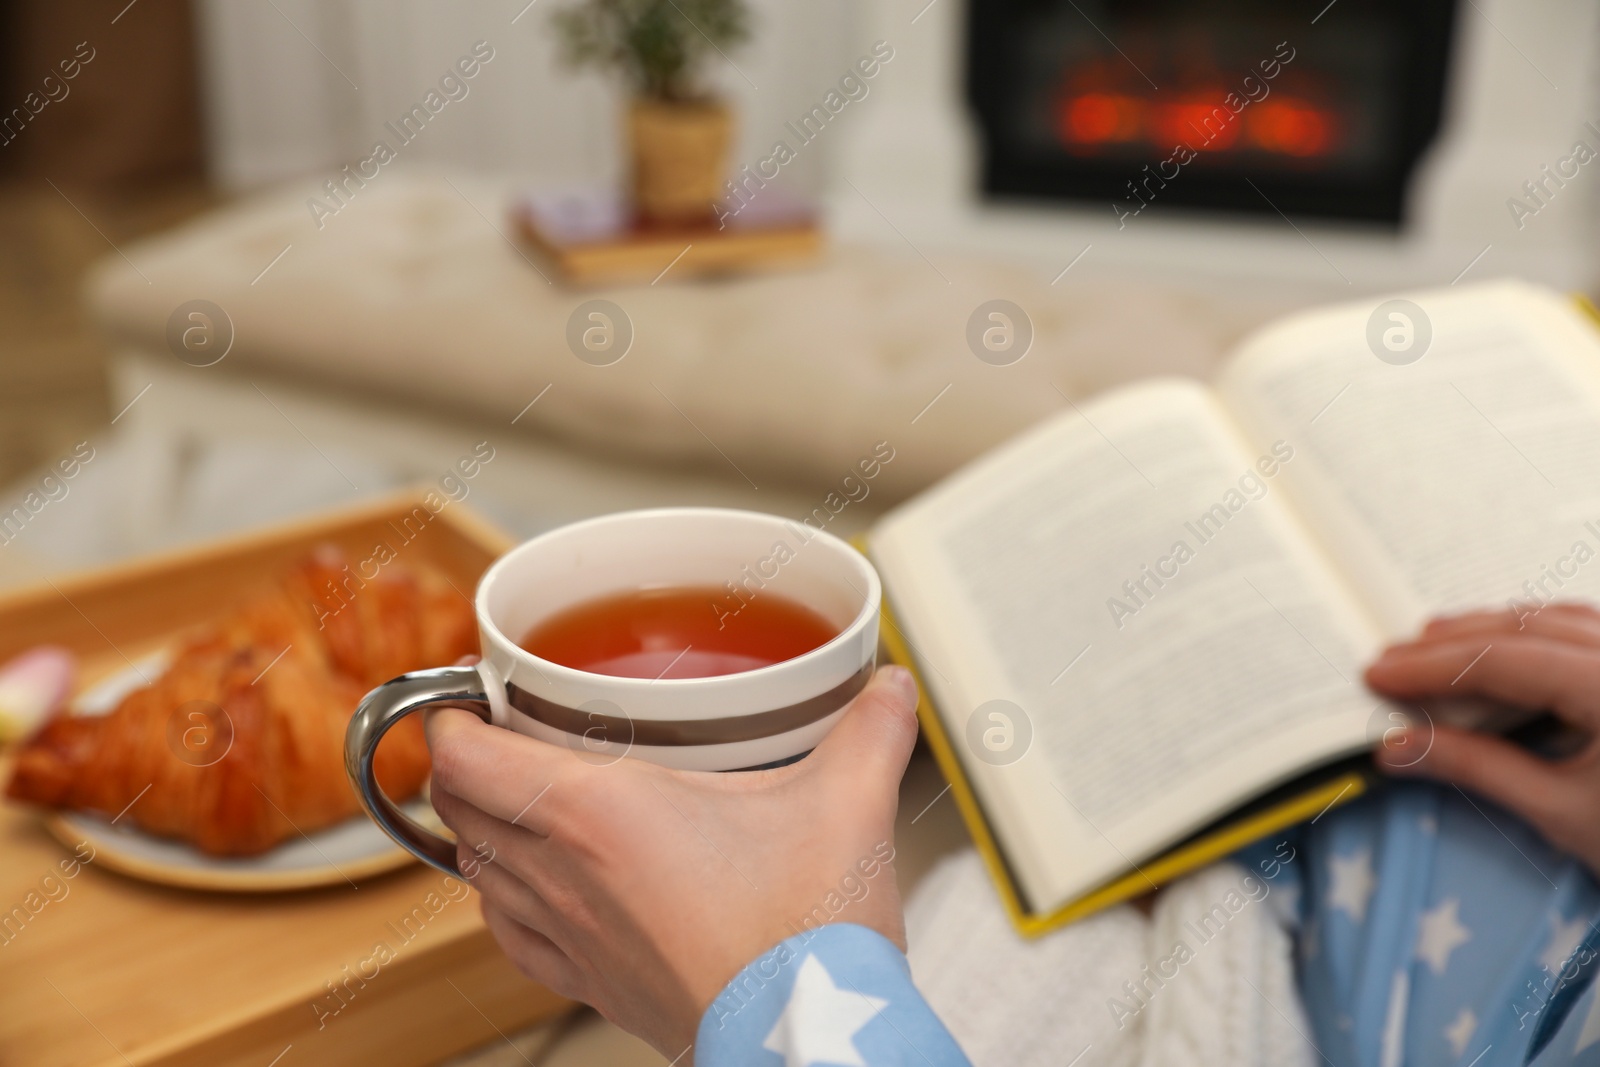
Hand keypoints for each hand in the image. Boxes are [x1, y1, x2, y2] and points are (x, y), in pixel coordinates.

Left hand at [423, 666, 920, 1057]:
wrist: (803, 1043)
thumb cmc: (804, 938)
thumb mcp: (848, 804)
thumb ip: (870, 731)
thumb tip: (889, 689)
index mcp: (598, 814)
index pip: (468, 760)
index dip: (449, 721)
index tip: (467, 696)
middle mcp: (564, 875)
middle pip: (459, 810)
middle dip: (463, 765)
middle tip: (498, 731)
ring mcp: (571, 937)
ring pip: (476, 871)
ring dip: (479, 828)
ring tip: (515, 798)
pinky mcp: (592, 984)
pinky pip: (510, 933)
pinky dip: (502, 897)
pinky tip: (530, 887)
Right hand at [1365, 603, 1599, 876]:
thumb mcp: (1563, 813)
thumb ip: (1479, 769)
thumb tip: (1400, 750)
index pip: (1506, 659)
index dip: (1434, 665)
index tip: (1379, 675)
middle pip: (1529, 627)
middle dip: (1453, 642)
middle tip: (1393, 661)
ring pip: (1559, 620)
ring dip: (1492, 631)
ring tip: (1436, 648)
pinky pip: (1586, 632)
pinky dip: (1535, 635)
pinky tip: (1505, 651)